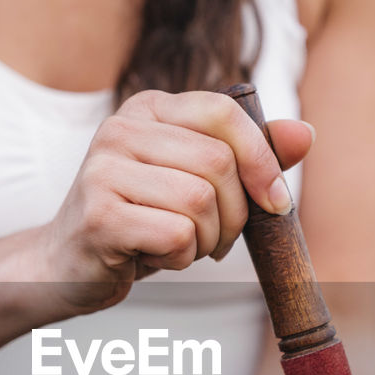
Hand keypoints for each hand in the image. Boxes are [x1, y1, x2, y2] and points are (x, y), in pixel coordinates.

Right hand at [39, 89, 313, 314]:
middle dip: (235, 215)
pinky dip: (179, 258)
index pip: (224, 114)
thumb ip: (248, 156)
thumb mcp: (196, 182)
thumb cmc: (141, 221)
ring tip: (181, 247)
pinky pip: (176, 236)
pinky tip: (154, 257)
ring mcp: (103, 170)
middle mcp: (120, 129)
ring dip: (206, 240)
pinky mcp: (99, 216)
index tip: (276, 202)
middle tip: (216, 239)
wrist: (67, 265)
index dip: (263, 158)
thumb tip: (306, 135)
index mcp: (147, 109)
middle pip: (218, 164)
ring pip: (200, 202)